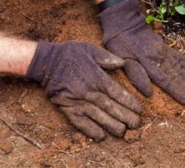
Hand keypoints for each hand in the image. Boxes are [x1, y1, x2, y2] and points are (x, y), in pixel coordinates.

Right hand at [27, 41, 141, 140]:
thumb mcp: (90, 49)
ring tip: (122, 132)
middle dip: (124, 116)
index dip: (128, 102)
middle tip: (135, 125)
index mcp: (96, 77)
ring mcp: (77, 101)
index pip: (116, 92)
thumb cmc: (70, 53)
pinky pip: (80, 122)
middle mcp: (89, 91)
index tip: (138, 110)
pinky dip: (90, 130)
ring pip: (97, 116)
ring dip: (111, 125)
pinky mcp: (67, 108)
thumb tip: (122, 63)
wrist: (46, 62)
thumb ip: (107, 57)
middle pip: (110, 106)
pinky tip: (100, 137)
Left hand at [99, 0, 184, 104]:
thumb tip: (148, 93)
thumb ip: (135, 74)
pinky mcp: (164, 46)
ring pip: (180, 67)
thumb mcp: (121, 58)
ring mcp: (163, 51)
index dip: (177, 92)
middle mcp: (159, 58)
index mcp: (148, 63)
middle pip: (176, 76)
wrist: (124, 20)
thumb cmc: (118, 41)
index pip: (166, 81)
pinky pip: (179, 57)